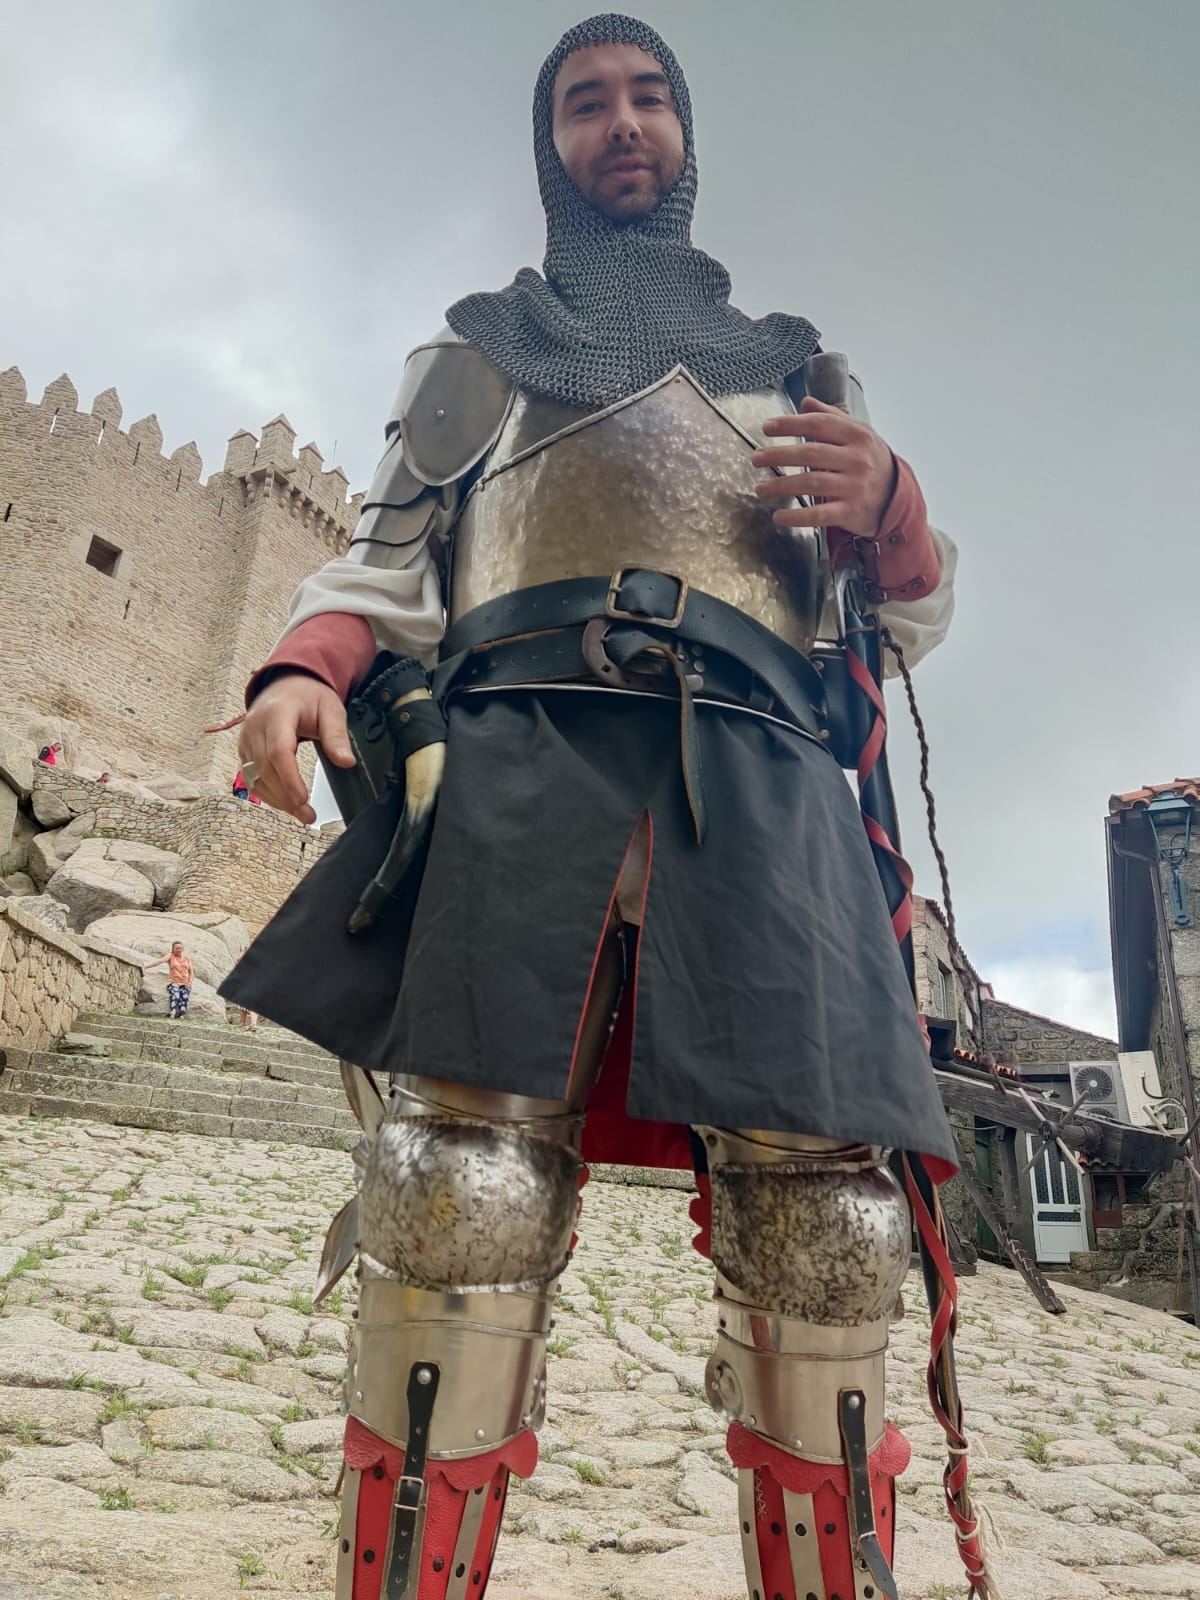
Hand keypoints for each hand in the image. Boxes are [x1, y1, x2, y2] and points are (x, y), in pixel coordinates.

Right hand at [238, 673, 354, 823]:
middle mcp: (255, 726)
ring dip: (277, 799)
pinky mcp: (244, 749)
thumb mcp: (331, 709)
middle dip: (286, 796)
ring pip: (255, 776)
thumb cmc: (308, 695)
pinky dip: (267, 793)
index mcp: (277, 712)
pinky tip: (284, 803)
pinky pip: (250, 777)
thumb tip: (345, 761)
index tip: (303, 799)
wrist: (287, 684)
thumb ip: (337, 736)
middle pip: (266, 768)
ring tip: (300, 814)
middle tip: (307, 815)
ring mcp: (246, 738)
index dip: (289, 778)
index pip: (278, 751)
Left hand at [751, 396, 896, 537]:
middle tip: (756, 458)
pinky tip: (778, 516)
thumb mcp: (859, 435)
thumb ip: (832, 417)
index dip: (791, 424)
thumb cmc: (871, 462)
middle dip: (779, 455)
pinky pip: (818, 515)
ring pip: (811, 483)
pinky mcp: (850, 512)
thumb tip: (806, 402)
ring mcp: (854, 487)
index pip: (819, 425)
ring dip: (781, 485)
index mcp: (858, 436)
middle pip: (811, 454)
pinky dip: (796, 516)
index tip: (767, 427)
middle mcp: (857, 460)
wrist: (897, 497)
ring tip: (760, 487)